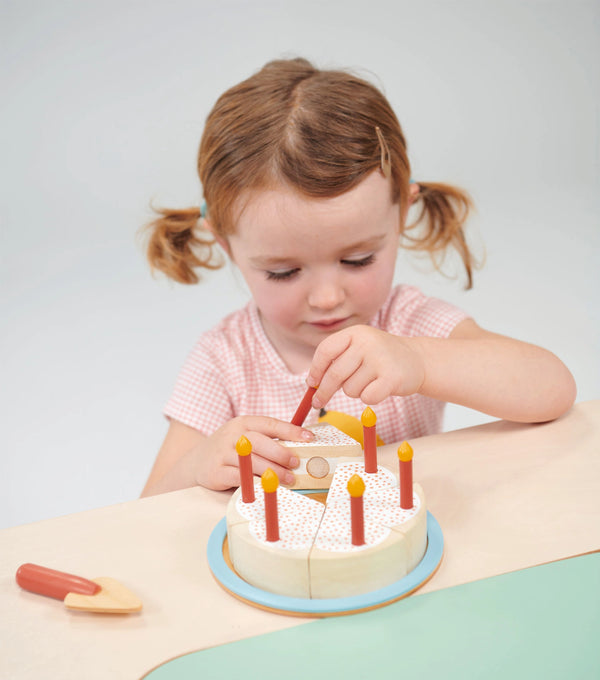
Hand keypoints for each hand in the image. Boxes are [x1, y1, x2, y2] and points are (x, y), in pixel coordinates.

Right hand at [192, 416, 312, 489]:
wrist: (196, 462)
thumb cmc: (230, 449)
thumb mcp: (245, 436)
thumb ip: (268, 439)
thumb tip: (301, 446)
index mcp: (243, 422)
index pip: (270, 424)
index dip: (291, 430)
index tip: (309, 437)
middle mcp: (232, 435)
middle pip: (259, 441)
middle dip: (280, 453)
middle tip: (296, 463)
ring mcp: (222, 452)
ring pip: (250, 461)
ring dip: (272, 471)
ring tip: (289, 479)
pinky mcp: (216, 471)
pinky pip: (239, 477)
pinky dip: (255, 483)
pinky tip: (267, 488)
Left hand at [307, 325, 425, 408]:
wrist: (417, 359)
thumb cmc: (380, 357)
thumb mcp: (359, 348)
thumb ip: (337, 359)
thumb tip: (312, 383)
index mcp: (355, 333)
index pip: (325, 350)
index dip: (315, 370)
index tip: (311, 384)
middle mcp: (367, 342)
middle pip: (335, 374)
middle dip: (324, 392)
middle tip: (318, 402)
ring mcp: (380, 359)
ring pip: (350, 389)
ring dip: (355, 392)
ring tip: (369, 382)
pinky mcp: (392, 377)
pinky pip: (367, 397)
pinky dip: (369, 398)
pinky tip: (379, 389)